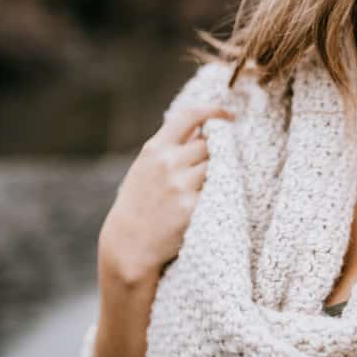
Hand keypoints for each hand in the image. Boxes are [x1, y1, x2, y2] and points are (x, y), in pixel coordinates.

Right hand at [98, 99, 235, 283]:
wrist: (128, 245)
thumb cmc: (139, 204)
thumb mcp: (146, 167)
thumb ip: (172, 147)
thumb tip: (204, 127)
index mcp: (155, 148)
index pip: (190, 116)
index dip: (214, 111)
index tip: (228, 116)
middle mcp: (168, 162)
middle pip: (209, 144)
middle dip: (212, 154)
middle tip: (204, 172)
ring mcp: (180, 185)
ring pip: (216, 166)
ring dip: (216, 174)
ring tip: (200, 190)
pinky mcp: (192, 207)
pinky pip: (217, 191)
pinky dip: (215, 195)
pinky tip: (205, 204)